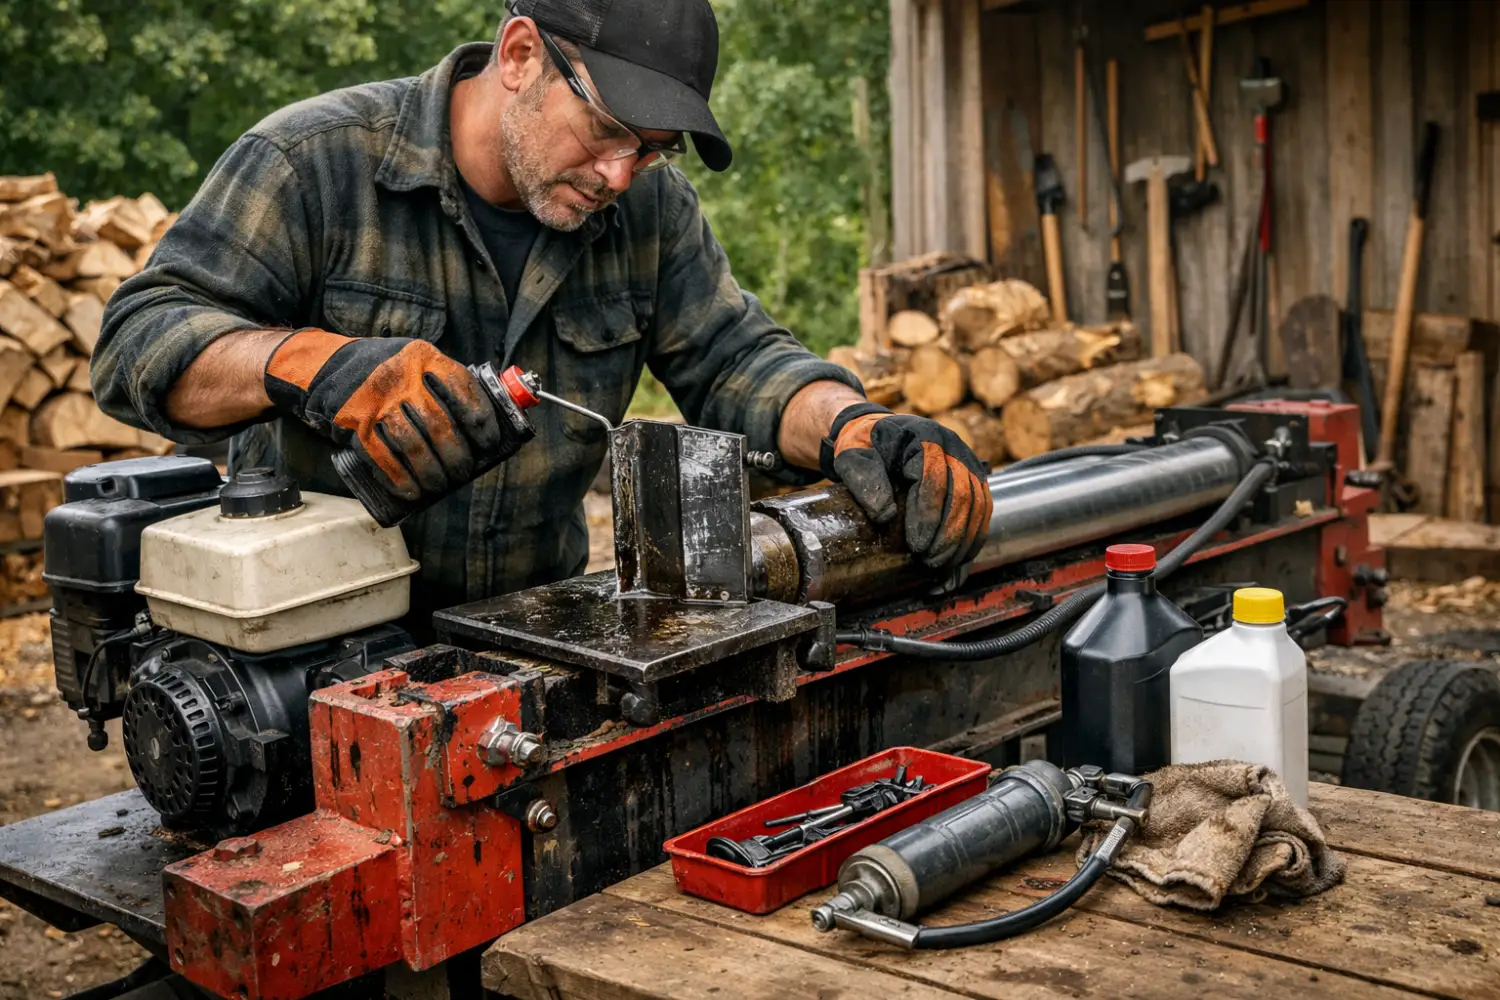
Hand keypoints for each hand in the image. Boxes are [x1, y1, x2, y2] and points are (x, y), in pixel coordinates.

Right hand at [264, 329, 503, 502]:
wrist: (324, 367)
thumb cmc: (383, 371)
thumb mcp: (413, 362)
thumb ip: (441, 384)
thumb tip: (476, 428)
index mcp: (422, 357)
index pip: (461, 388)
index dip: (480, 419)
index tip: (489, 443)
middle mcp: (400, 376)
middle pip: (438, 424)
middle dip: (456, 455)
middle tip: (464, 472)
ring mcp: (375, 401)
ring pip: (412, 444)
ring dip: (430, 471)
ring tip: (440, 484)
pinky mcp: (355, 423)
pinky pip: (381, 456)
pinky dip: (398, 478)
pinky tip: (411, 491)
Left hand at [820, 403, 992, 572]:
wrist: (880, 434)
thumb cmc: (865, 445)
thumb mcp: (852, 454)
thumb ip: (864, 478)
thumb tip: (885, 516)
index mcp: (925, 438)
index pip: (934, 480)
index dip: (928, 516)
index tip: (917, 546)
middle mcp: (953, 447)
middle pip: (962, 494)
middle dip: (948, 534)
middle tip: (931, 562)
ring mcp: (967, 461)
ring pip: (978, 504)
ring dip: (963, 539)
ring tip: (943, 565)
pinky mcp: (974, 477)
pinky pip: (983, 508)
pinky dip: (974, 535)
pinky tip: (960, 559)